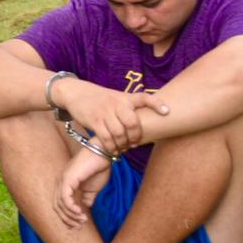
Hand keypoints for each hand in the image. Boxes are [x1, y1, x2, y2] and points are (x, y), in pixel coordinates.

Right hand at [54, 77, 168, 153]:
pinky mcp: (94, 120)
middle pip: (132, 123)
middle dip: (135, 136)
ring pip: (119, 133)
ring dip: (122, 144)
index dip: (157, 104)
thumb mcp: (115, 96)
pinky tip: (112, 149)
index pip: (144, 98)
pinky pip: (106, 138)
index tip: (167, 111)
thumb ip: (128, 106)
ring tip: (122, 147)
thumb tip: (143, 124)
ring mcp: (105, 112)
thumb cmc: (99, 98)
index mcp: (125, 97)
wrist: (75, 92)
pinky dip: (111, 147)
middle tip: (135, 143)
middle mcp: (116, 104)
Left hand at [54, 147, 111, 228]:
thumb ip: (87, 199)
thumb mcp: (92, 189)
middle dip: (68, 219)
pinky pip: (65, 198)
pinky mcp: (67, 179)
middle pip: (57, 207)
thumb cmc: (98, 168)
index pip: (60, 205)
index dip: (67, 218)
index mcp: (64, 185)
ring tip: (83, 220)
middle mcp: (60, 183)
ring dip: (71, 216)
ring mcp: (62, 180)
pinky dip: (71, 208)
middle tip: (79, 226)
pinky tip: (80, 212)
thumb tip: (84, 208)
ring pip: (60, 204)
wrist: (103, 154)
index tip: (78, 227)